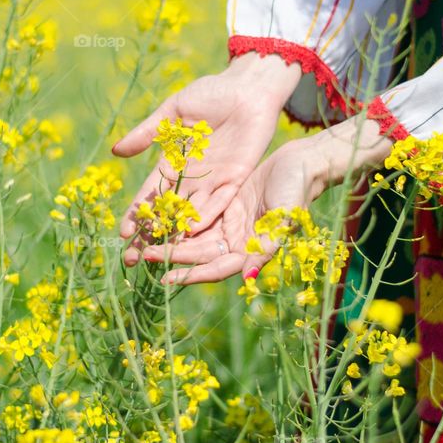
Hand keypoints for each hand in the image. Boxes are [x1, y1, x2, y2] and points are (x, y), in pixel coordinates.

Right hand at [113, 53, 301, 242]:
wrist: (249, 86)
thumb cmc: (212, 93)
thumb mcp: (173, 111)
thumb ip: (147, 132)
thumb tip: (115, 151)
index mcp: (173, 162)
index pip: (151, 194)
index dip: (137, 214)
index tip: (123, 234)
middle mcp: (192, 177)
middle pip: (168, 211)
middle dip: (152, 235)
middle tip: (135, 257)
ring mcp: (214, 180)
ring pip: (192, 212)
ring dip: (177, 233)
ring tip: (162, 253)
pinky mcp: (236, 177)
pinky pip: (220, 200)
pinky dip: (206, 215)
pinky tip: (192, 232)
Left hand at [139, 118, 390, 283]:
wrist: (302, 163)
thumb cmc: (298, 190)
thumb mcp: (284, 218)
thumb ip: (267, 247)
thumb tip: (248, 277)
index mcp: (249, 251)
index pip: (214, 269)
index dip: (190, 274)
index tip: (165, 278)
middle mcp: (235, 242)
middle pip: (196, 254)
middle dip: (169, 256)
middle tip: (140, 256)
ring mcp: (227, 224)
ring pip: (191, 236)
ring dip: (167, 239)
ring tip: (140, 241)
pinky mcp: (221, 205)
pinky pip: (193, 215)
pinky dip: (175, 218)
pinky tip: (155, 218)